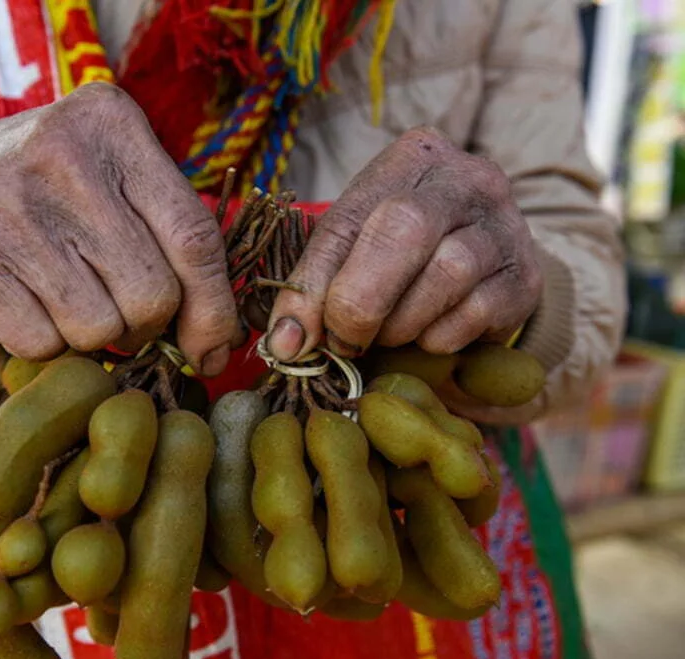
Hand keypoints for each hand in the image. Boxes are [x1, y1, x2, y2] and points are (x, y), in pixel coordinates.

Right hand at [0, 83, 236, 374]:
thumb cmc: (61, 193)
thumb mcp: (120, 184)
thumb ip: (176, 245)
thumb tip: (216, 350)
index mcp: (114, 125)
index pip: (194, 238)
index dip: (213, 310)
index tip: (210, 351)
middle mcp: (60, 153)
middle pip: (150, 294)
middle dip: (144, 324)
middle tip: (122, 311)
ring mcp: (5, 201)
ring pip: (96, 328)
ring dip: (93, 337)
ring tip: (72, 301)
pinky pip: (37, 342)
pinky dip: (43, 344)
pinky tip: (31, 306)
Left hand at [266, 127, 541, 360]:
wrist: (482, 267)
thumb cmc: (400, 255)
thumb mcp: (351, 251)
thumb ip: (315, 287)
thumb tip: (286, 346)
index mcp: (411, 158)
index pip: (347, 219)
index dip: (313, 286)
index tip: (292, 340)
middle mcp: (466, 178)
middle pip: (405, 228)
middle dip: (362, 301)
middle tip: (344, 340)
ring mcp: (506, 223)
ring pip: (448, 273)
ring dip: (403, 322)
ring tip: (390, 333)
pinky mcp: (525, 275)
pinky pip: (477, 312)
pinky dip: (441, 336)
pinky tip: (430, 333)